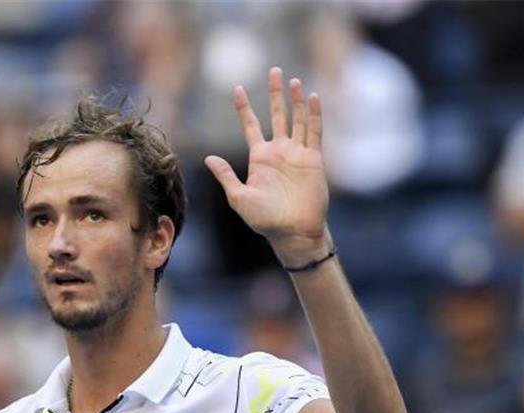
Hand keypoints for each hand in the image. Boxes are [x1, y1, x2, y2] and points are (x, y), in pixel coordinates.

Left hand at [205, 67, 330, 263]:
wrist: (292, 231)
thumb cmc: (264, 219)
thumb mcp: (239, 198)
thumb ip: (226, 176)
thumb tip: (208, 158)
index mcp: (259, 158)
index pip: (251, 126)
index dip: (244, 108)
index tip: (237, 88)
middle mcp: (278, 151)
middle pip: (277, 114)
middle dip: (275, 93)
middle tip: (274, 70)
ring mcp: (297, 153)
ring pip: (297, 119)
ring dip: (295, 100)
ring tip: (293, 80)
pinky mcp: (313, 159)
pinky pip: (314, 132)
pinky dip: (313, 115)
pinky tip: (311, 98)